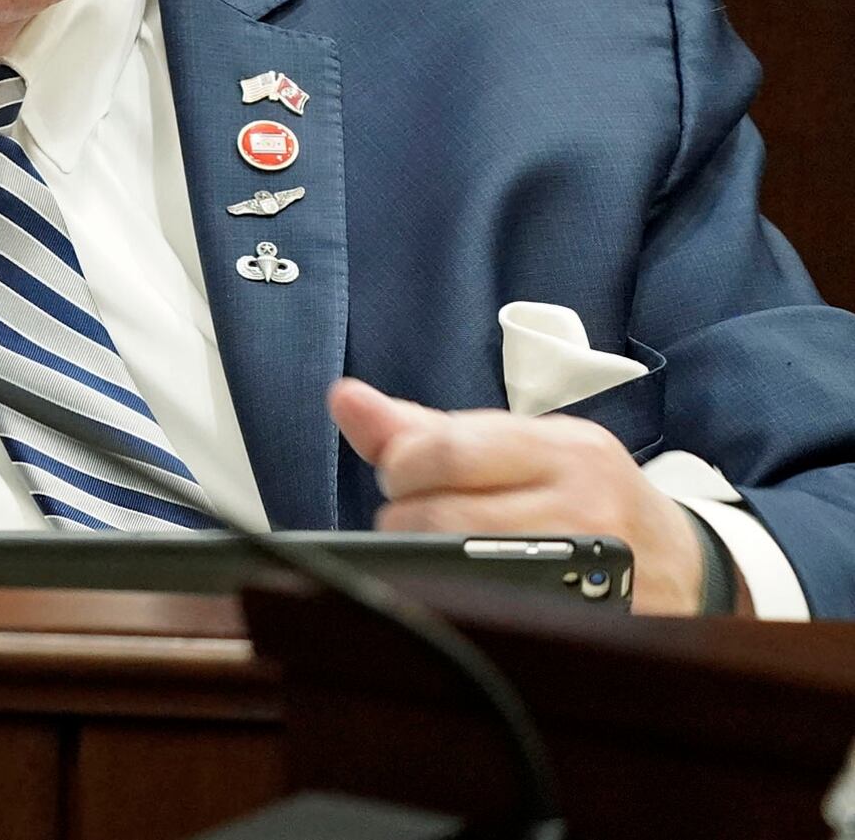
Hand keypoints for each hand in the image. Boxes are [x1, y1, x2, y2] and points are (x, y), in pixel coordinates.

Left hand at [328, 377, 708, 614]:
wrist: (682, 567)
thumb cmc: (581, 495)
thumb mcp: (517, 446)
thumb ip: (422, 427)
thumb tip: (344, 398)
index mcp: (566, 449)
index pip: (443, 452)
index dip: (401, 469)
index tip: (407, 479)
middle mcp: (587, 506)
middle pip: (441, 518)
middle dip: (407, 520)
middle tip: (422, 521)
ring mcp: (593, 574)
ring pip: (455, 571)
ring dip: (425, 563)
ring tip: (442, 553)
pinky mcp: (589, 629)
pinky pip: (490, 616)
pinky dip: (461, 604)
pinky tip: (468, 592)